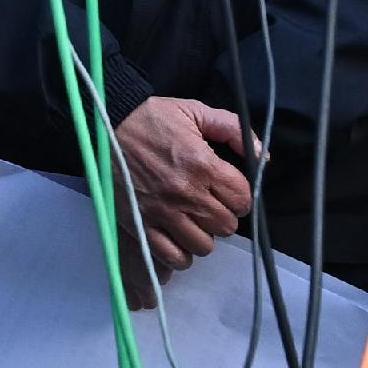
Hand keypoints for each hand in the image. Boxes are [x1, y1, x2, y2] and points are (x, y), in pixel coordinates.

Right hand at [112, 97, 254, 278]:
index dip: (240, 196)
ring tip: (193, 221)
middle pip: (226, 225)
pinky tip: (178, 238)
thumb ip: (233, 129)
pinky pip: (173, 256)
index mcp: (203, 164)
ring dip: (203, 235)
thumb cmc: (151, 118)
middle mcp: (186, 192)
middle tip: (210, 204)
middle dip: (223, 215)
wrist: (104, 126)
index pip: (243, 199)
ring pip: (203, 245)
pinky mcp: (142, 225)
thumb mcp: (194, 111)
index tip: (229, 191)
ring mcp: (163, 212)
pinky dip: (180, 253)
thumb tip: (263, 157)